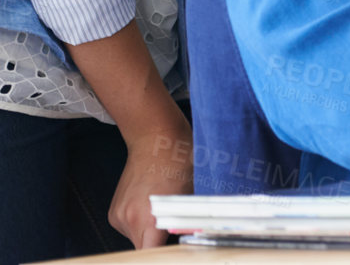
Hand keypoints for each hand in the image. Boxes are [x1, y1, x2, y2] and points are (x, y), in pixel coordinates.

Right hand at [110, 115, 192, 248]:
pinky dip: (142, 225)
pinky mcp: (113, 212)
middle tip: (177, 230)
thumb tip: (194, 237)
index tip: (175, 253)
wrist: (155, 138)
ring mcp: (118, 216)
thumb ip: (187, 223)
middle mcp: (129, 220)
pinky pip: (130, 229)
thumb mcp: (192, 194)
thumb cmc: (181, 162)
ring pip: (137, 240)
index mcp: (149, 219)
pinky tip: (153, 206)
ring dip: (151, 234)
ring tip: (165, 211)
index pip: (149, 255)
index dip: (163, 255)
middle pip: (143, 249)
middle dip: (160, 244)